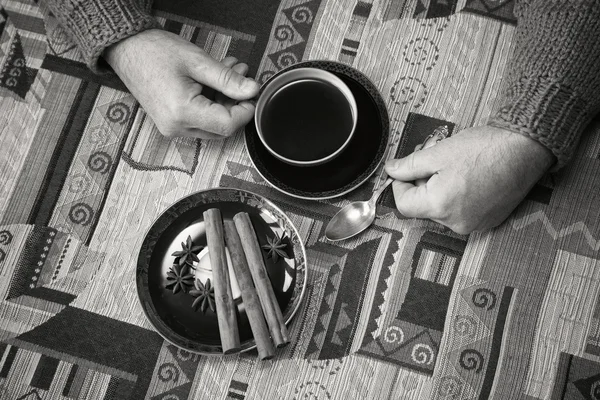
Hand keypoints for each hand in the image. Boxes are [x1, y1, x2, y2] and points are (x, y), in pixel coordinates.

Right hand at [104, 29, 259, 138]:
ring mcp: (172, 127)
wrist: (126, 49)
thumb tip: (252, 90)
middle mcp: (176, 127)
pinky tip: (214, 82)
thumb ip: (228, 79)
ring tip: (229, 72)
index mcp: (182, 113)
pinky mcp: (171, 123)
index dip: (245, 111)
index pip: (227, 125)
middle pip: (221, 128)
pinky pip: (199, 121)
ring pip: (212, 125)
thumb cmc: (155, 51)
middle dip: (236, 103)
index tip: (252, 93)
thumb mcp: (198, 62)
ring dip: (225, 102)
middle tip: (241, 76)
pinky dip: (211, 104)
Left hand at [384, 125, 554, 233]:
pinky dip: (457, 194)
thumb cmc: (484, 148)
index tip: (404, 169)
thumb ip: (409, 165)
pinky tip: (467, 175)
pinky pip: (461, 211)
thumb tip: (392, 170)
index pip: (404, 204)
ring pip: (441, 208)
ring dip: (438, 187)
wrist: (526, 149)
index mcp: (440, 206)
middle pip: (423, 206)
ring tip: (452, 164)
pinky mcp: (488, 221)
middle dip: (421, 182)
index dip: (399, 184)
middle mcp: (456, 223)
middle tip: (430, 156)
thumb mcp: (437, 152)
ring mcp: (474, 225)